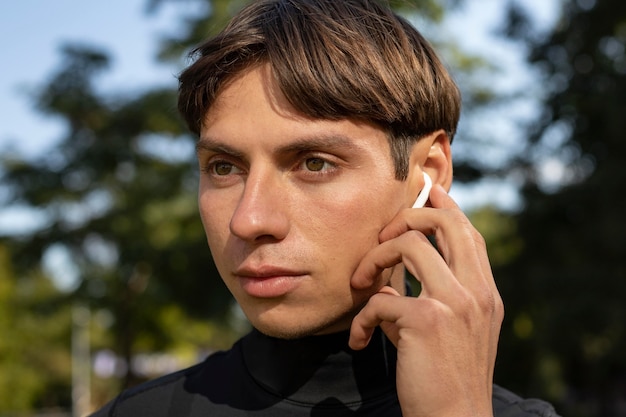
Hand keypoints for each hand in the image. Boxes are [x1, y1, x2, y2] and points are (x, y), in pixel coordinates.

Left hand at [349, 184, 503, 416]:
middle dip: (406, 218)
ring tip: (359, 283)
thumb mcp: (448, 332)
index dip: (446, 207)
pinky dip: (362, 319)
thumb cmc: (445, 378)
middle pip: (444, 223)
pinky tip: (359, 340)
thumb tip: (386, 284)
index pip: (468, 233)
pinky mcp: (426, 320)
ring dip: (374, 259)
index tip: (426, 192)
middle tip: (382, 238)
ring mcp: (454, 303)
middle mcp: (475, 291)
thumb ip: (426, 301)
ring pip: (409, 245)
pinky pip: (380, 300)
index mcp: (484, 292)